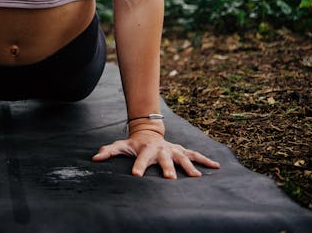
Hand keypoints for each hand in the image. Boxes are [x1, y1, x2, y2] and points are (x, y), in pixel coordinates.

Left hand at [92, 129, 219, 178]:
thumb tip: (95, 158)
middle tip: (170, 179)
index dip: (138, 166)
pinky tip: (217, 166)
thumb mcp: (121, 145)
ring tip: (196, 176)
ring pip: (182, 157)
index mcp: (146, 150)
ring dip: (189, 166)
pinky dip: (206, 160)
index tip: (136, 176)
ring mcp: (173, 149)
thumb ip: (109, 151)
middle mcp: (161, 149)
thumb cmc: (134, 143)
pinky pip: (195, 155)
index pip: (140, 159)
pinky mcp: (182, 151)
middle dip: (168, 168)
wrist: (149, 132)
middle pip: (164, 159)